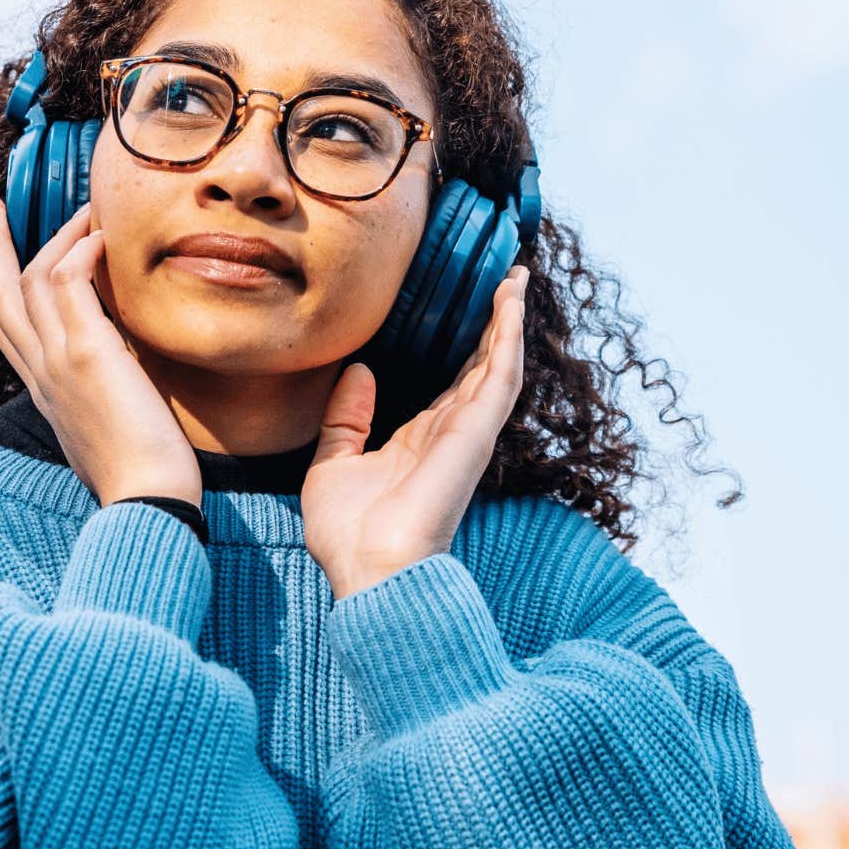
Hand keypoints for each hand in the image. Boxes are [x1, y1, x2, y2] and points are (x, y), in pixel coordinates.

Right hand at [0, 195, 201, 507]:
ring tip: (84, 211)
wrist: (146, 501)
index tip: (1, 253)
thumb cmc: (142, 474)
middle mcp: (40, 372)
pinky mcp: (86, 353)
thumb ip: (104, 392)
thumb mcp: (109, 426)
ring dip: (55, 237)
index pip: (6, 328)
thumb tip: (125, 373)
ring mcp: (57, 360)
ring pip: (29, 279)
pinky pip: (67, 283)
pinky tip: (102, 239)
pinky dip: (80, 253)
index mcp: (43, 390)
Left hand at [301, 265, 529, 599]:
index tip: (469, 314)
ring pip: (497, 365)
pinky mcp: (476, 434)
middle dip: (495, 325)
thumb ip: (345, 420)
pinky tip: (511, 302)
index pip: (449, 386)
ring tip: (516, 278)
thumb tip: (359, 372)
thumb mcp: (333, 465)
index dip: (463, 349)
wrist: (367, 570)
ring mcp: (467, 434)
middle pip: (481, 369)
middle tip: (508, 280)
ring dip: (508, 320)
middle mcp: (449, 436)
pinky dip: (508, 337)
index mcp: (418, 443)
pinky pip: (500, 376)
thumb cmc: (348, 535)